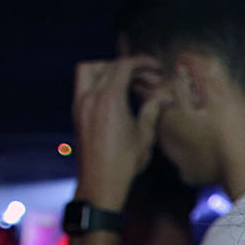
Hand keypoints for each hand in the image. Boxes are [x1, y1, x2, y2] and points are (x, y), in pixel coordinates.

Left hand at [70, 56, 165, 205]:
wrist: (100, 182)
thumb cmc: (124, 161)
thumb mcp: (144, 134)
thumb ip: (153, 109)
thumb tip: (167, 96)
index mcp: (109, 99)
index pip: (123, 66)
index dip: (142, 62)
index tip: (156, 67)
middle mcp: (90, 97)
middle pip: (108, 66)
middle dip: (130, 68)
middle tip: (149, 80)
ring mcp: (80, 104)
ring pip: (89, 71)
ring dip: (109, 70)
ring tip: (129, 82)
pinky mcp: (77, 113)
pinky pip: (84, 85)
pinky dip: (100, 82)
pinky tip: (116, 96)